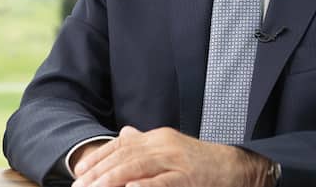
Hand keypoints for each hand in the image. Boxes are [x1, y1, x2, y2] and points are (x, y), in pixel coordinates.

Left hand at [71, 126, 270, 186]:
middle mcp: (165, 145)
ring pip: (138, 167)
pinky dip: (145, 185)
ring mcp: (177, 160)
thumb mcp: (171, 148)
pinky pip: (163, 182)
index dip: (98, 159)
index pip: (121, 146)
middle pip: (125, 156)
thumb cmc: (201, 163)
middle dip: (99, 173)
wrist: (237, 167)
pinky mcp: (188, 178)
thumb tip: (124, 133)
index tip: (79, 175)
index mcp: (158, 138)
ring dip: (112, 180)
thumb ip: (146, 142)